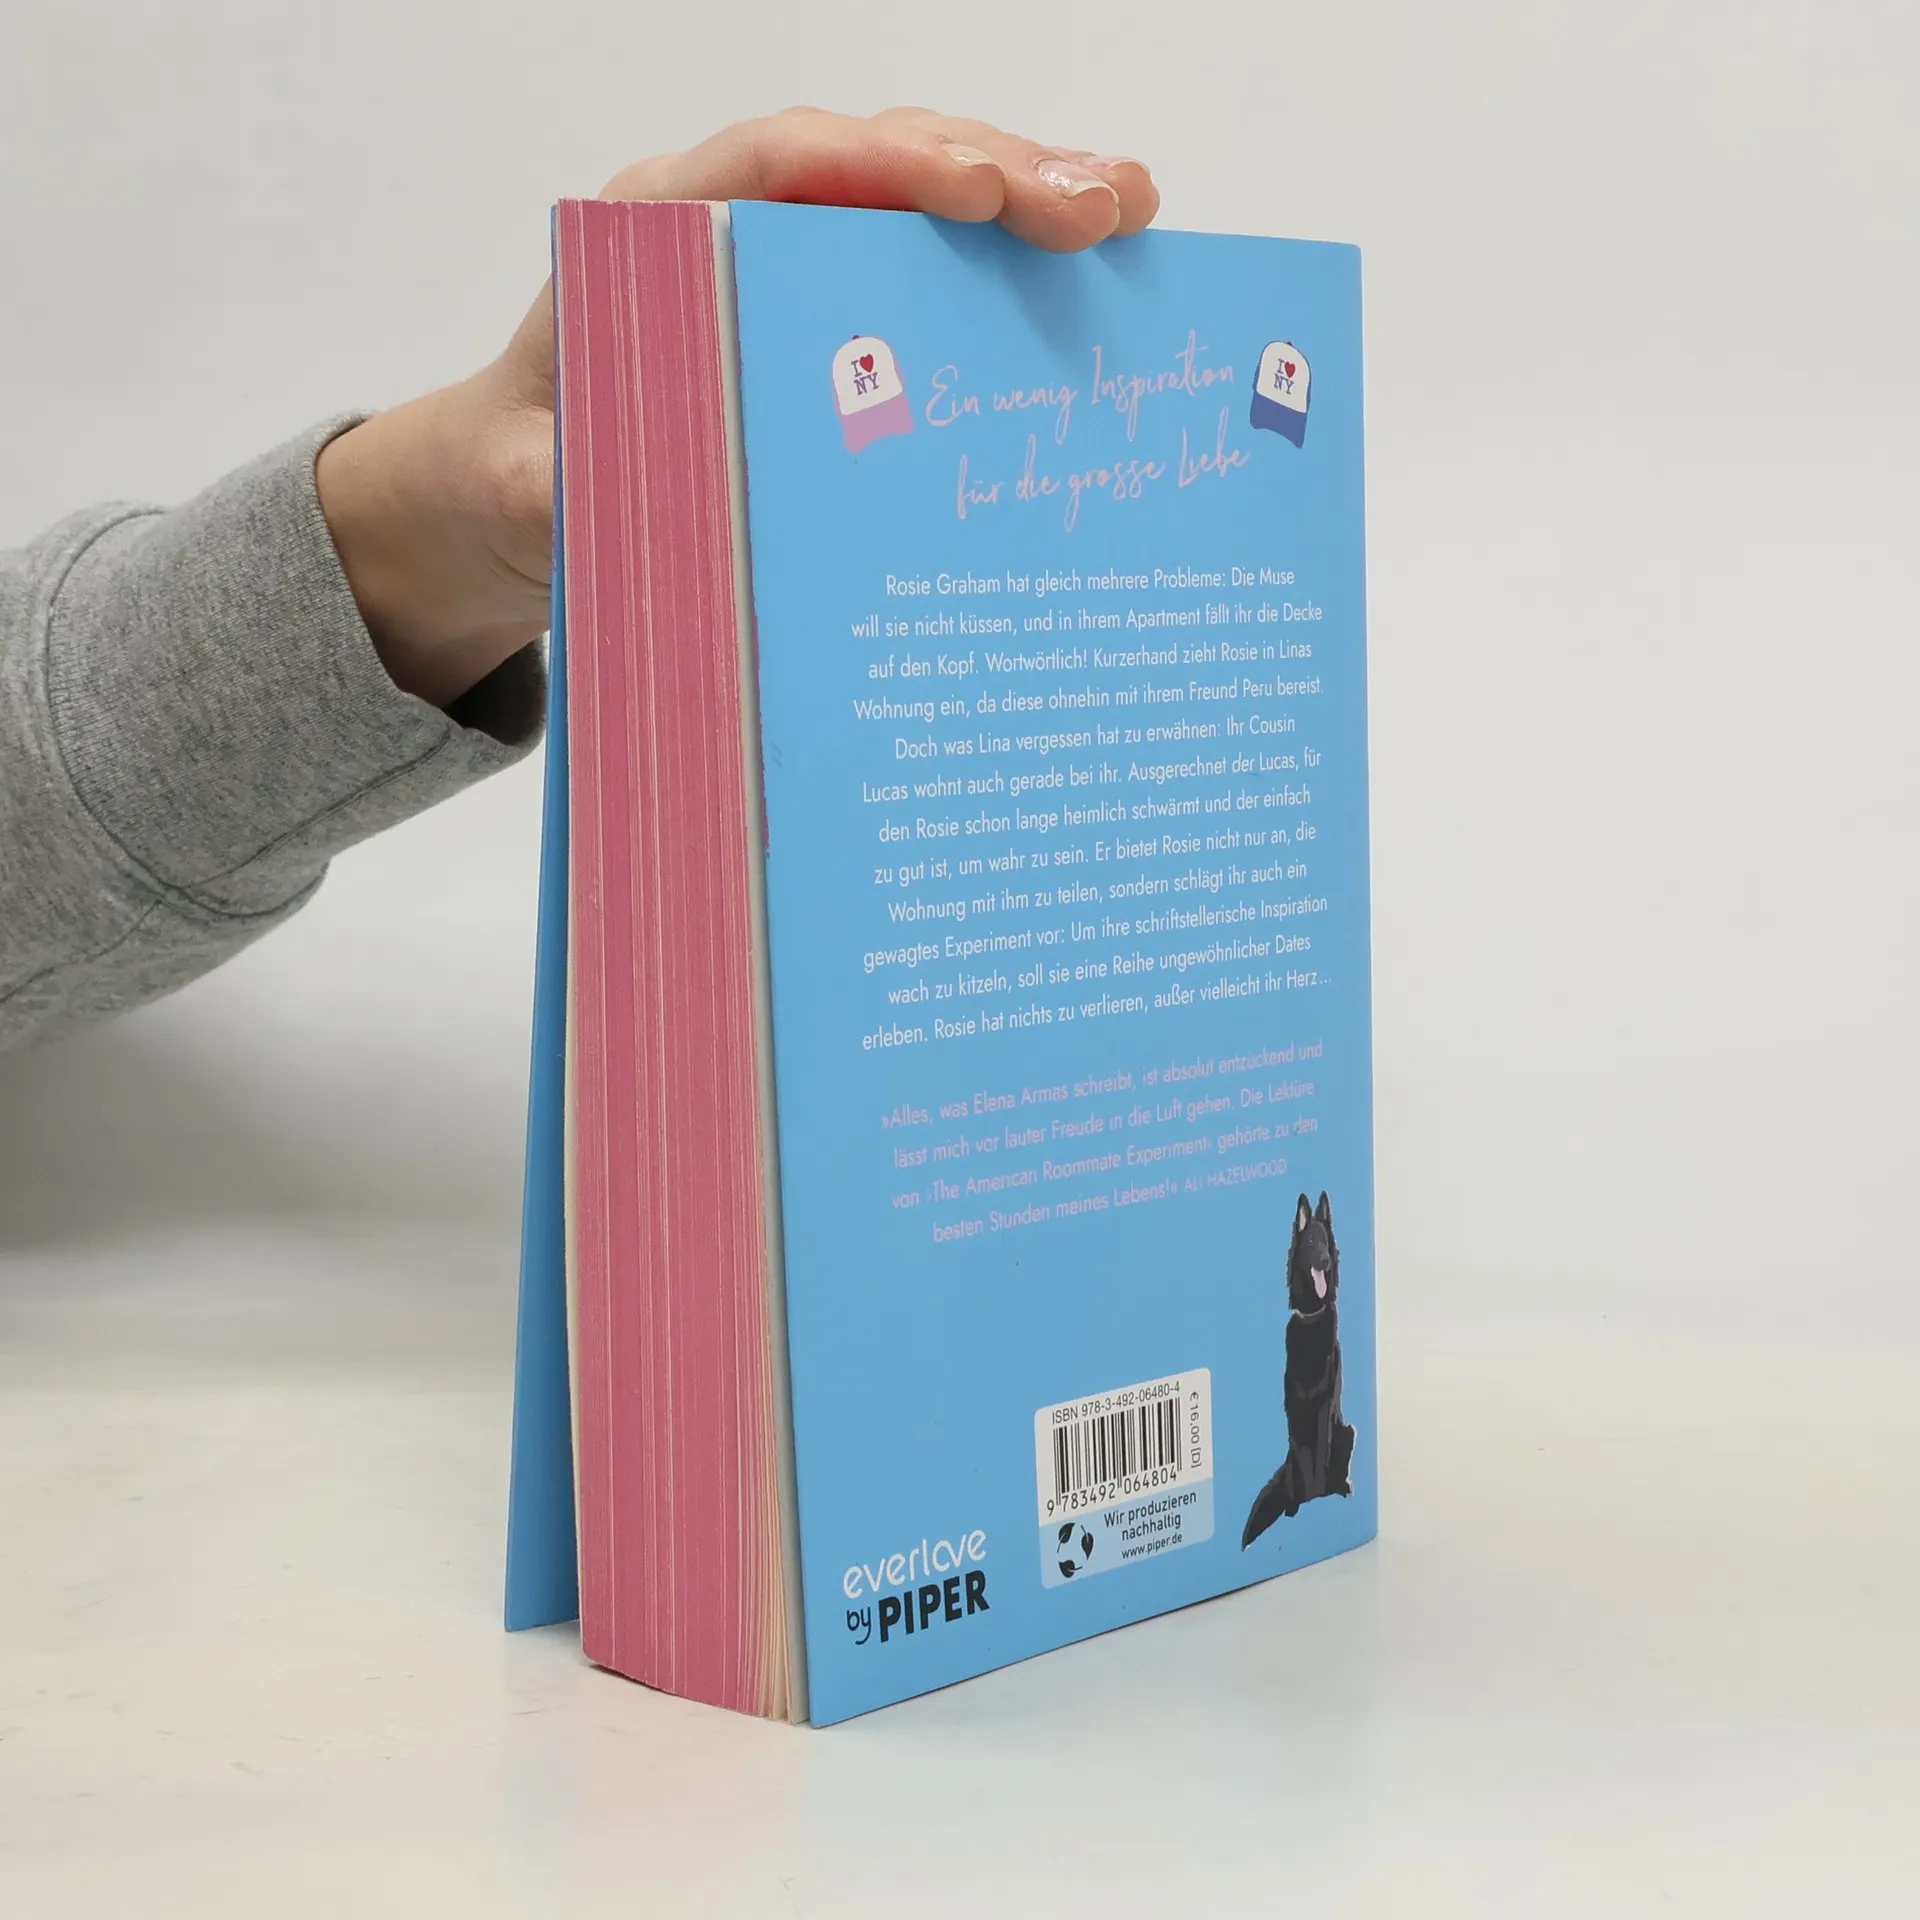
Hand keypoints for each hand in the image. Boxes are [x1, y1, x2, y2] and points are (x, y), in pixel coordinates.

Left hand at [316, 108, 1158, 710]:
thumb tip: (655, 503)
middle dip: (997, 170)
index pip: (778, 163)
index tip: (975, 191)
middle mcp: (732, 224)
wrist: (514, 488)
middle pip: (877, 161)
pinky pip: (927, 268)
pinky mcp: (832, 312)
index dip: (884, 164)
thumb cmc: (523, 470)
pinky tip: (1094, 273)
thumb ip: (572, 489)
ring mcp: (792, 260)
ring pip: (920, 200)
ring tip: (1130, 214)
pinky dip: (1008, 265)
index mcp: (653, 233)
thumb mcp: (530, 489)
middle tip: (1102, 206)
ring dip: (1028, 199)